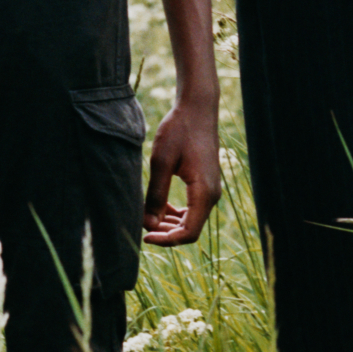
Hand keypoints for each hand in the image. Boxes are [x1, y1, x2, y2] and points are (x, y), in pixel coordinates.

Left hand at [143, 101, 221, 244]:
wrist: (197, 111)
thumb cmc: (179, 131)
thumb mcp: (161, 162)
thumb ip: (156, 194)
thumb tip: (148, 223)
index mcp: (204, 193)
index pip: (189, 233)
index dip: (166, 240)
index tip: (144, 237)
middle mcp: (212, 196)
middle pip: (190, 230)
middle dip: (165, 233)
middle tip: (141, 227)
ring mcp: (210, 190)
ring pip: (191, 220)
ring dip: (169, 223)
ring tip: (146, 217)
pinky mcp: (205, 184)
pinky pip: (192, 208)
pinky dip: (176, 212)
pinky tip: (158, 205)